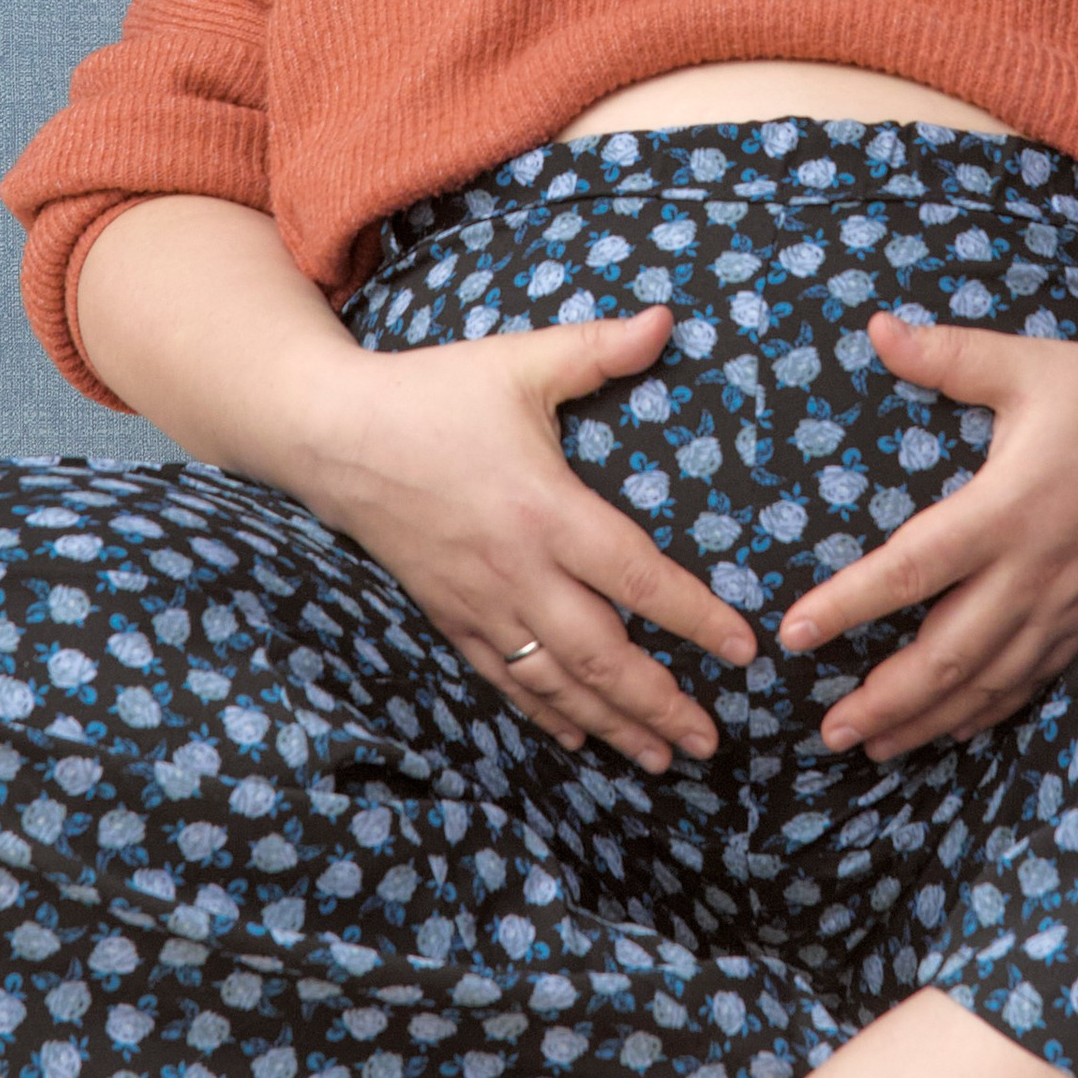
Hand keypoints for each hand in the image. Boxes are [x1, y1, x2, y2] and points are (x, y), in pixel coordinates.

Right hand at [296, 304, 754, 774]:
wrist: (334, 435)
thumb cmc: (434, 394)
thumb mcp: (518, 362)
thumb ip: (597, 349)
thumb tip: (668, 319)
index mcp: (545, 509)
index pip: (635, 576)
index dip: (693, 618)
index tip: (743, 650)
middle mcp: (517, 570)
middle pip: (600, 655)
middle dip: (659, 703)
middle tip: (710, 742)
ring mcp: (480, 603)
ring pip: (555, 682)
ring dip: (611, 724)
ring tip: (660, 758)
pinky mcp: (449, 616)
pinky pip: (504, 679)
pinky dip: (544, 714)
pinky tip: (577, 738)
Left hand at [775, 310, 1077, 761]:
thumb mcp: (1028, 365)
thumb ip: (949, 356)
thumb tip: (875, 328)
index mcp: (1007, 509)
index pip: (913, 569)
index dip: (850, 605)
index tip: (794, 634)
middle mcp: (1034, 569)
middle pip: (948, 653)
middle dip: (883, 699)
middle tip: (825, 730)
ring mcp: (1065, 600)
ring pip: (989, 680)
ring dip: (929, 719)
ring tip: (872, 745)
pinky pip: (1033, 676)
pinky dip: (988, 709)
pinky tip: (954, 726)